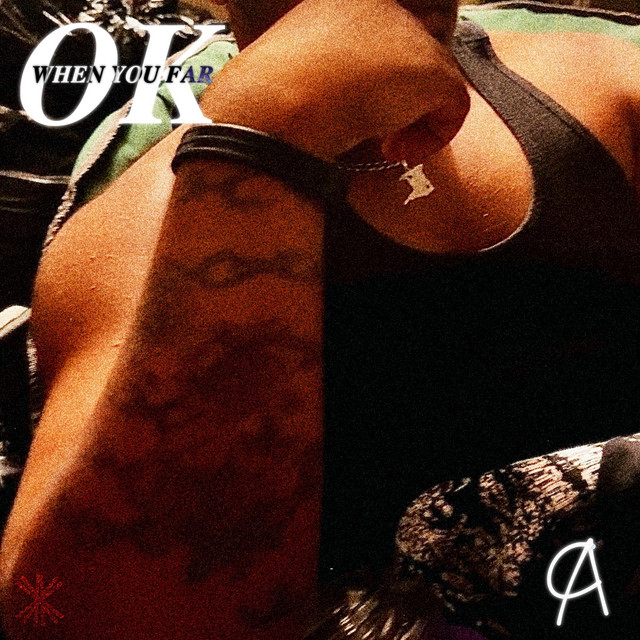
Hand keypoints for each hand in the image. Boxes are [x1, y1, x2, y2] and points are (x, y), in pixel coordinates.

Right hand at [200, 0, 469, 161]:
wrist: (276, 107)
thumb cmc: (269, 99)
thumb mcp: (293, 75)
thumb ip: (324, 73)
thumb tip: (345, 100)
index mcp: (339, 4)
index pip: (377, 42)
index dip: (373, 80)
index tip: (352, 106)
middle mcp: (378, 7)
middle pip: (408, 58)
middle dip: (396, 99)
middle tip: (371, 130)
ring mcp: (408, 33)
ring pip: (430, 82)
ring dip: (409, 119)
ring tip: (383, 143)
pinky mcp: (432, 67)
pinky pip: (453, 107)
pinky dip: (432, 137)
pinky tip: (396, 149)